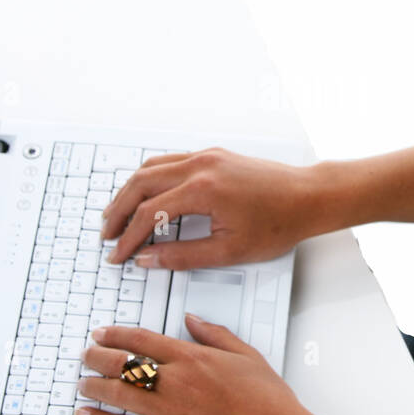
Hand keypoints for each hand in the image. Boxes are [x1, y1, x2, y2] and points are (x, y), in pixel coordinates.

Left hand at [74, 314, 310, 414]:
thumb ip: (215, 335)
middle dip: (98, 357)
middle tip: (85, 355)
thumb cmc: (269, 402)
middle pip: (123, 364)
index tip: (102, 333)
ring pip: (119, 394)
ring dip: (94, 387)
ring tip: (81, 384)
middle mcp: (177, 382)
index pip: (143, 339)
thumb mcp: (246, 356)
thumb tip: (192, 320)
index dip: (116, 334)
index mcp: (194, 358)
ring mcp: (170, 412)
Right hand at [99, 147, 317, 267]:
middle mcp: (199, 166)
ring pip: (151, 168)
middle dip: (118, 211)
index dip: (129, 239)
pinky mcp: (212, 155)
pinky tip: (144, 194)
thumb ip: (182, 256)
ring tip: (117, 215)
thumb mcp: (229, 251)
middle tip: (107, 235)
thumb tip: (148, 259)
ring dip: (130, 191)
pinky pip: (169, 161)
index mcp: (202, 190)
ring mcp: (205, 156)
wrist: (307, 197)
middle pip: (140, 184)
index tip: (118, 255)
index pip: (149, 215)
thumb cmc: (278, 223)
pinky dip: (149, 178)